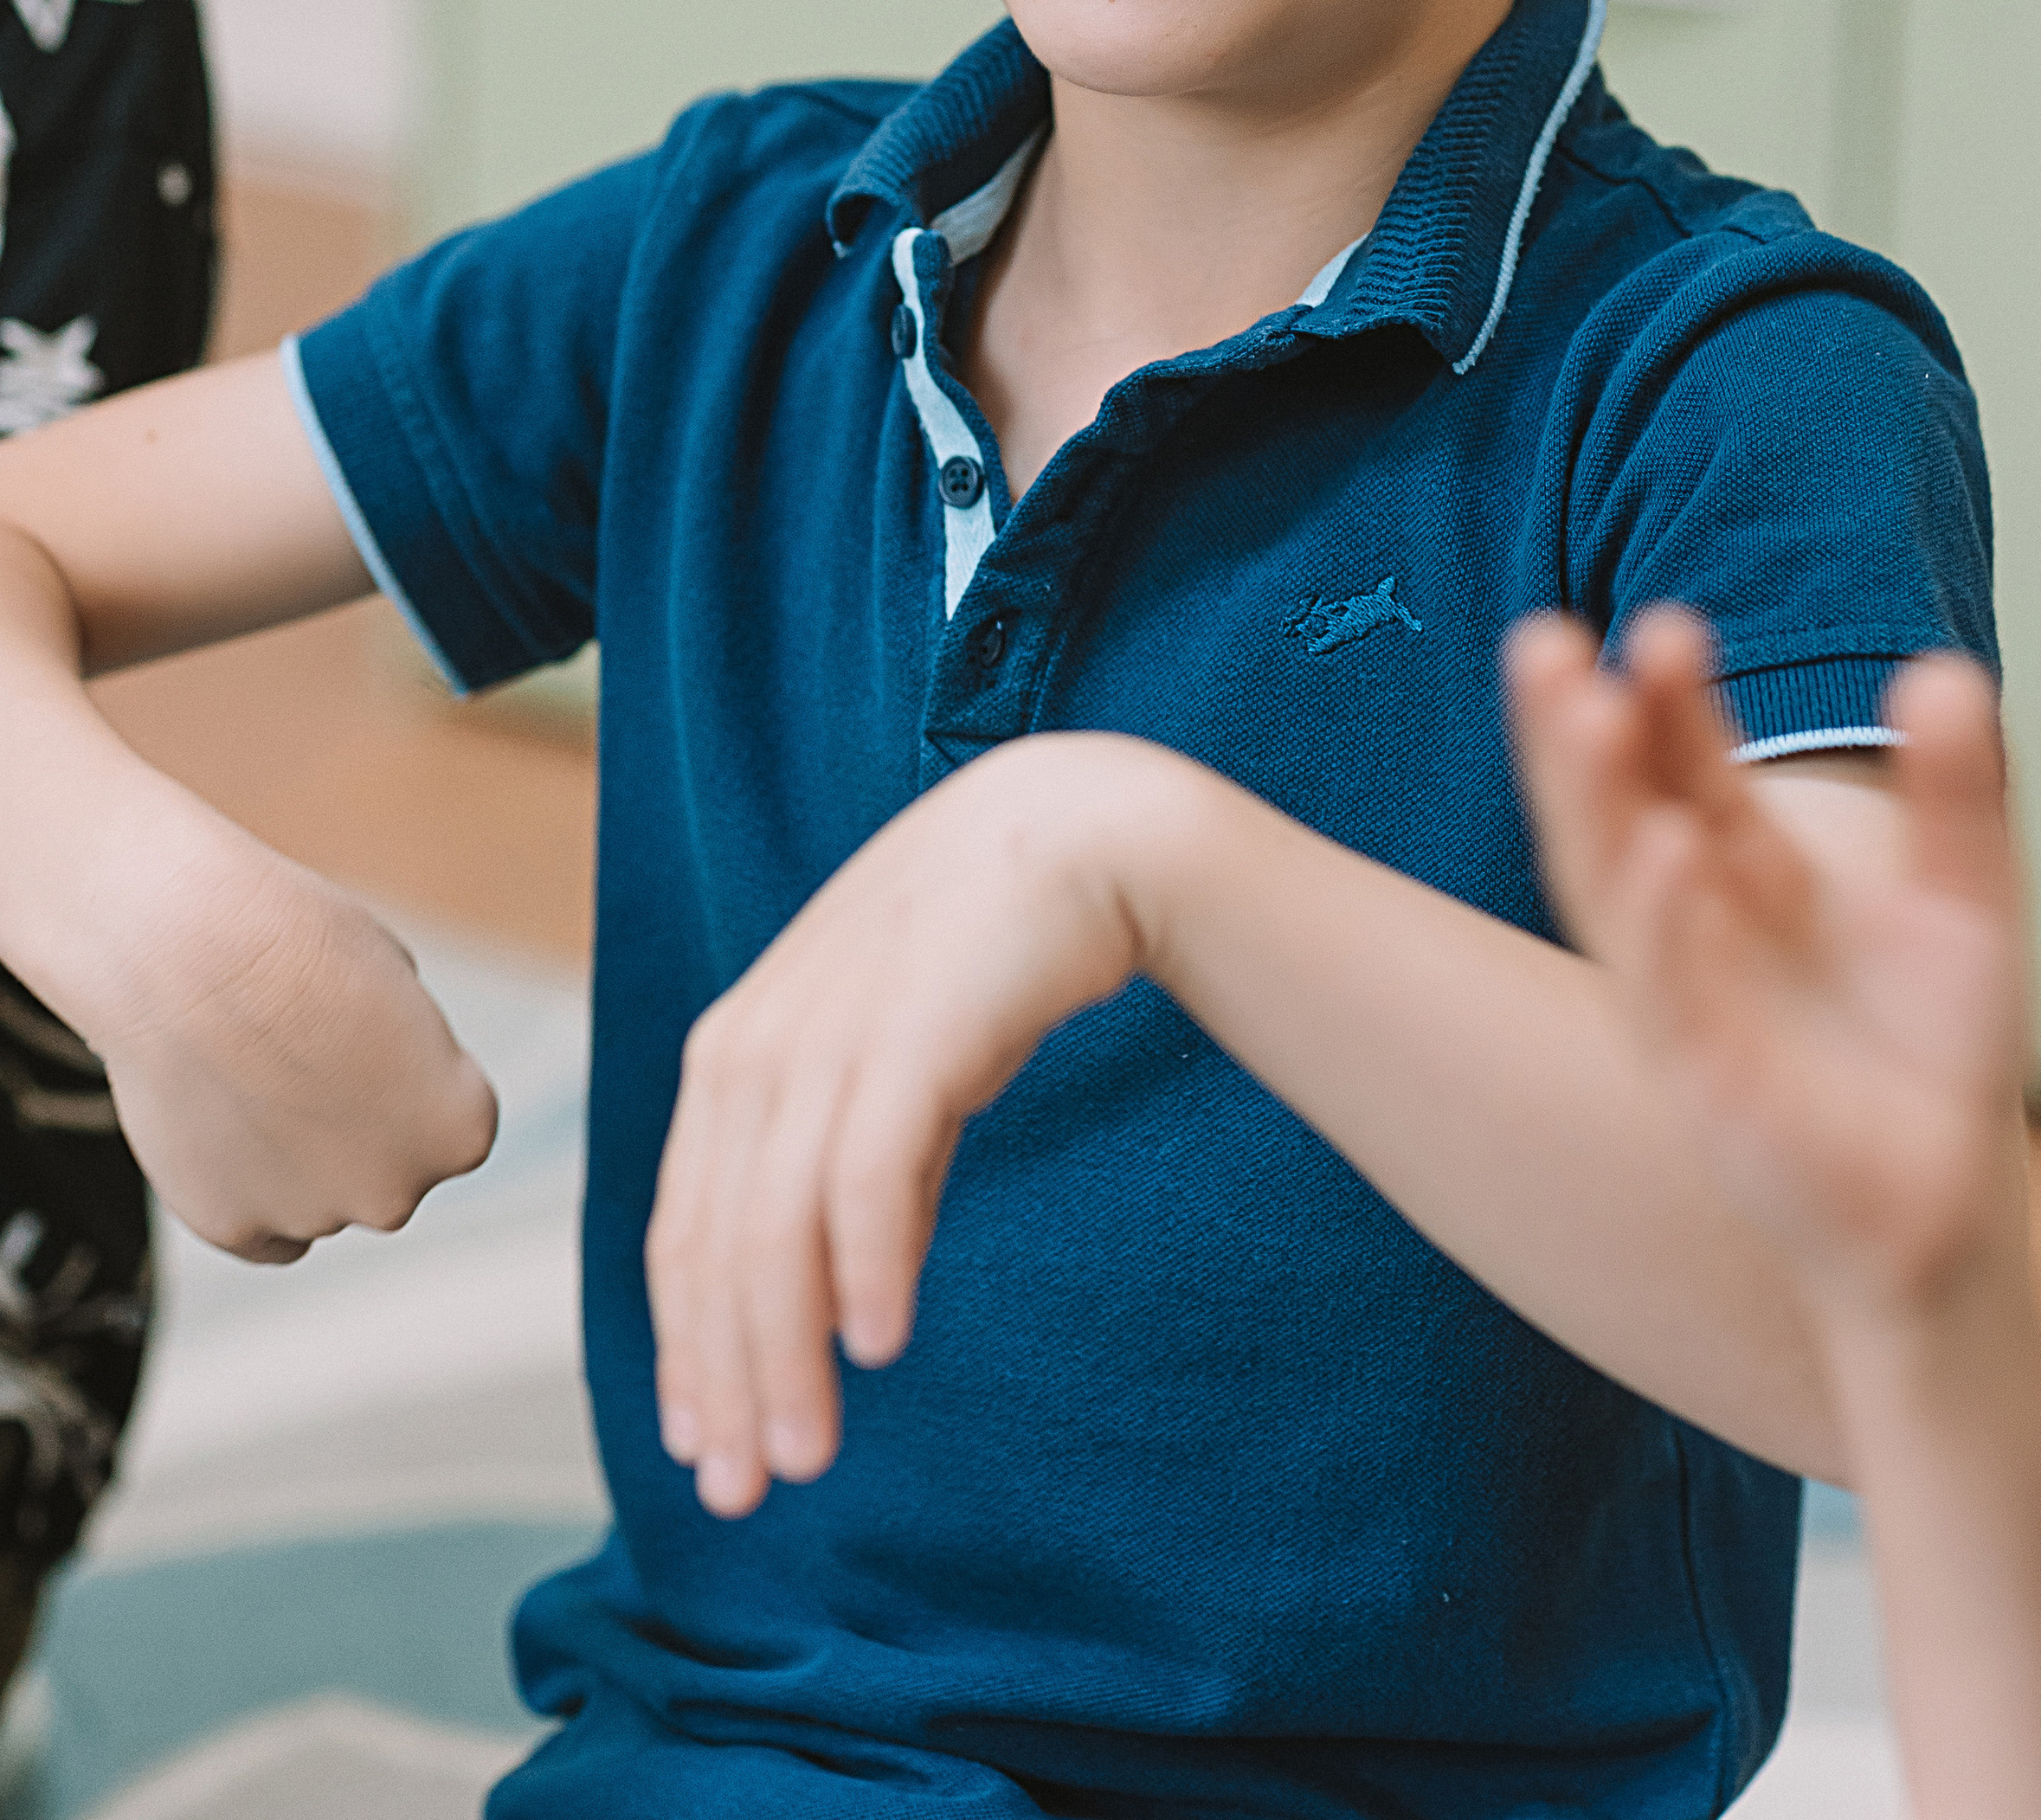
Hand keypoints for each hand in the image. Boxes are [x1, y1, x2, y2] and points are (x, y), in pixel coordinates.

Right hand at [73, 793, 496, 1263]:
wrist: (192, 951)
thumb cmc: (303, 946)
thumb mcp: (398, 987)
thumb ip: (405, 1066)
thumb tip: (379, 1106)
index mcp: (461, 1129)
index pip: (448, 1115)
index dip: (406, 1063)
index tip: (364, 1020)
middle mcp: (397, 1192)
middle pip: (387, 1168)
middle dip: (358, 1123)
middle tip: (302, 1052)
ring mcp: (312, 1218)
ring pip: (320, 1199)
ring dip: (299, 1157)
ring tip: (248, 1074)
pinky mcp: (231, 1229)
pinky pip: (261, 1231)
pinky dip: (249, 1194)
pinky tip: (229, 1130)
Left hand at [647, 732, 1198, 1514]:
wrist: (1070, 832)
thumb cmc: (978, 952)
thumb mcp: (892, 1065)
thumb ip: (857, 1170)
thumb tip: (852, 1305)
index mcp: (733, 1053)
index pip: (685, 1230)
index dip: (689, 1348)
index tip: (704, 1448)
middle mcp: (757, 1048)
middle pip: (718, 1248)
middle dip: (725, 1380)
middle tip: (747, 1491)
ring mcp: (828, 1038)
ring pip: (779, 1231)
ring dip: (786, 1356)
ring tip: (805, 1455)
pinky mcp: (909, 1035)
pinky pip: (869, 1174)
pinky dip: (864, 1267)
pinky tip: (877, 1345)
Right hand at [1506, 608, 2024, 1322]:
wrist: (1944, 1217)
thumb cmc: (1932, 1056)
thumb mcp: (1967, 901)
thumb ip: (1959, 793)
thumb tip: (1945, 669)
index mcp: (1747, 874)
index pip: (1684, 768)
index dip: (1667, 700)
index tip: (1661, 625)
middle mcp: (1695, 928)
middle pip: (1612, 812)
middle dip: (1576, 732)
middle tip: (1549, 642)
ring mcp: (1686, 1004)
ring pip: (1609, 892)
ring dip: (1590, 803)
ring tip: (1586, 710)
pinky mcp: (1707, 1084)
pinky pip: (1669, 994)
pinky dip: (1662, 921)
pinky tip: (1664, 847)